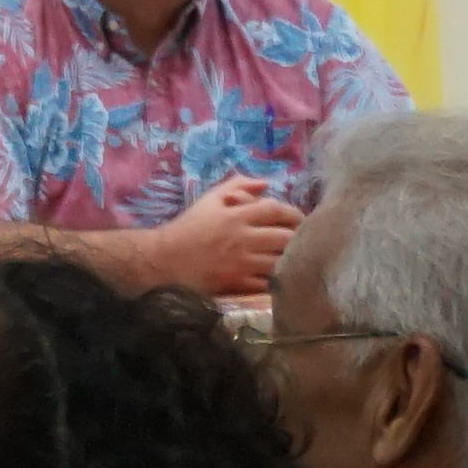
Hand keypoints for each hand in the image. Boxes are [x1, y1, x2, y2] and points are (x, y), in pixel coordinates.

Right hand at [151, 181, 305, 299]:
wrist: (165, 259)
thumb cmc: (189, 227)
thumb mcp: (210, 199)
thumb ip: (237, 185)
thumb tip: (265, 183)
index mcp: (237, 215)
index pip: (276, 210)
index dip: (293, 213)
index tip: (299, 219)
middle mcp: (242, 238)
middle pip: (285, 238)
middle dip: (298, 238)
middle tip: (302, 240)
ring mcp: (241, 263)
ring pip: (279, 262)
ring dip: (289, 259)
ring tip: (293, 258)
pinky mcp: (236, 283)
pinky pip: (266, 283)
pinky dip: (275, 280)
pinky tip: (278, 277)